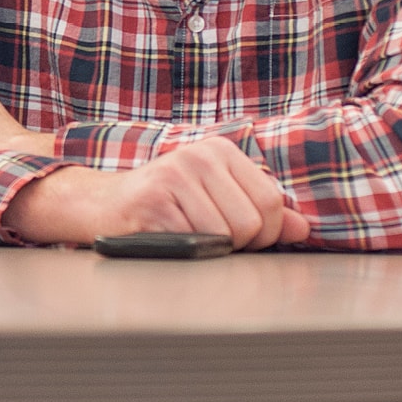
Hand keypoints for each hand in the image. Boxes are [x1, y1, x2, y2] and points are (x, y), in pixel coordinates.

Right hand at [5, 135, 308, 250]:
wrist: (99, 206)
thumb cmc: (163, 206)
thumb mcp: (214, 199)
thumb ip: (259, 210)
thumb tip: (301, 228)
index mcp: (220, 150)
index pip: (273, 202)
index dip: (264, 233)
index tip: (238, 237)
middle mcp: (199, 156)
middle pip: (254, 222)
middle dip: (238, 245)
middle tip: (207, 239)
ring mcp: (174, 175)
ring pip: (227, 235)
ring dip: (208, 249)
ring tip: (184, 236)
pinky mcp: (153, 201)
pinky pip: (194, 242)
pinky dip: (184, 251)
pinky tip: (166, 238)